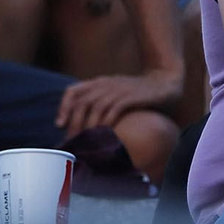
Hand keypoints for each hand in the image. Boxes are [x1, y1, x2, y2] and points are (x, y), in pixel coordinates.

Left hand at [55, 67, 182, 133]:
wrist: (164, 81)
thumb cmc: (139, 92)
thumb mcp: (115, 93)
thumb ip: (100, 102)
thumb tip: (83, 125)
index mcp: (99, 83)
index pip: (73, 91)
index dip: (63, 107)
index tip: (59, 124)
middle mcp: (106, 84)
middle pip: (82, 102)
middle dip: (74, 124)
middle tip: (72, 142)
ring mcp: (119, 90)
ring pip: (95, 107)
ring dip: (88, 126)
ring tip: (85, 142)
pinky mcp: (131, 96)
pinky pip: (113, 109)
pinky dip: (106, 122)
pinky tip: (104, 134)